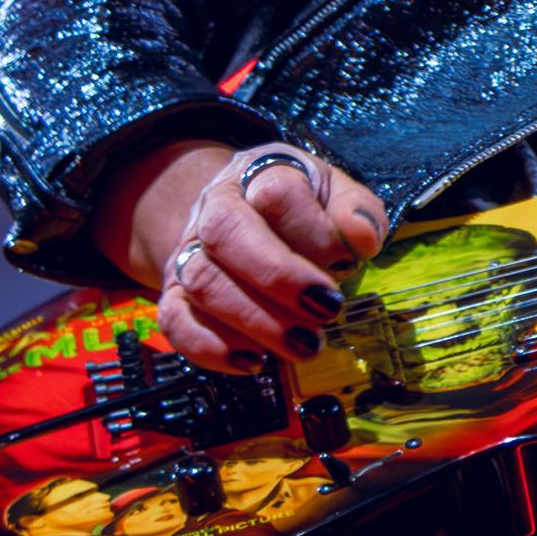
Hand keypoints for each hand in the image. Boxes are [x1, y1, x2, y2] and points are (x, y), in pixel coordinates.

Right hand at [102, 136, 391, 372]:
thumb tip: (361, 238)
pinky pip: (175, 322)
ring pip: (203, 282)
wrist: (240, 214)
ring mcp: (189, 252)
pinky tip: (254, 362)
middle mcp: (214, 208)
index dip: (316, 231)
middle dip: (279, 278)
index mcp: (259, 173)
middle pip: (227, 233)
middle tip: (327, 311)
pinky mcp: (175, 295)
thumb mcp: (337, 194)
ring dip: (256, 321)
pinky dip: (210, 347)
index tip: (350, 260)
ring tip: (305, 345)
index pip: (276, 192)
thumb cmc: (301, 208)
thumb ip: (357, 211)